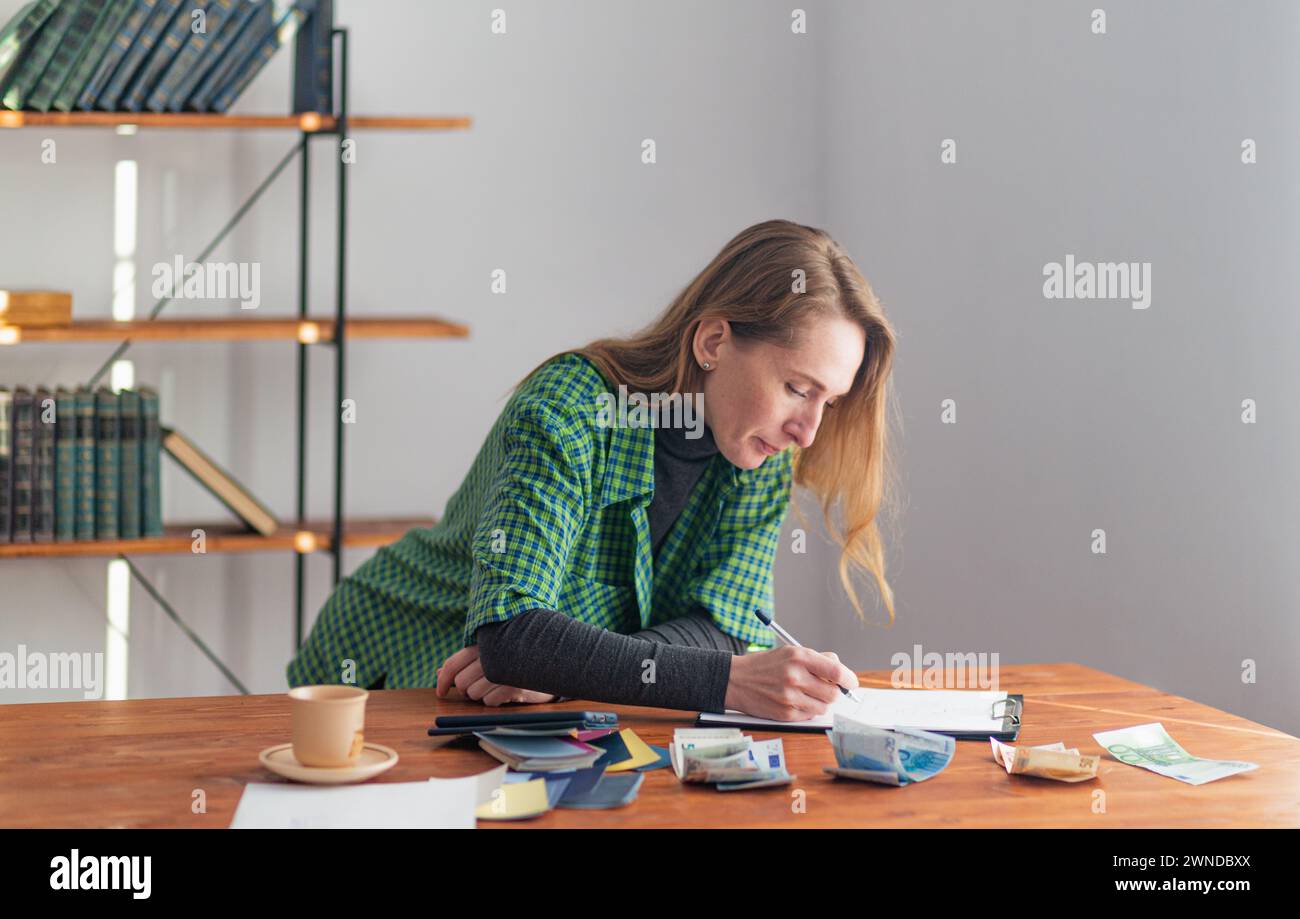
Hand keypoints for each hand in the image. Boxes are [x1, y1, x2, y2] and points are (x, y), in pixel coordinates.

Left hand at [435, 645, 557, 706]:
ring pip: (474, 694)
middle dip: (467, 691)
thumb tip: (438, 674)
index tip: (441, 692)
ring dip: (482, 696)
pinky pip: (489, 701)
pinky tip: (505, 692)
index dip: (442, 680)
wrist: (551, 664)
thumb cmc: (515, 661)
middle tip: (480, 687)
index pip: (453, 663)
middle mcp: (491, 654)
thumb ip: (464, 664)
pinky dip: (494, 701)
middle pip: (462, 683)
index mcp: (483, 644)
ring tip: (496, 687)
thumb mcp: (489, 657)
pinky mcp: (514, 684)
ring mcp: (503, 669)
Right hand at [723, 646, 858, 720]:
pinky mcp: (785, 713)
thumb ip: (817, 659)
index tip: (851, 682)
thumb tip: (841, 671)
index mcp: (798, 657)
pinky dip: (807, 709)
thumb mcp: (790, 652)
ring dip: (820, 701)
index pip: (835, 671)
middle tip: (825, 687)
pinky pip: (809, 715)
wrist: (736, 680)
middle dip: (833, 691)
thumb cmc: (766, 665)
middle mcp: (795, 677)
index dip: (848, 678)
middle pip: (833, 693)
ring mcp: (789, 697)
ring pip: (823, 706)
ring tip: (805, 693)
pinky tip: (794, 700)